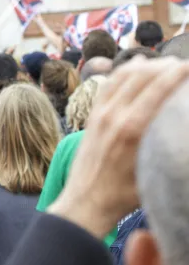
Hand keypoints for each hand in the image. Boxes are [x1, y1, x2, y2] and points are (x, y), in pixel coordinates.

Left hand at [49, 57, 188, 238]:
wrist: (85, 201)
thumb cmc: (124, 195)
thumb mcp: (154, 173)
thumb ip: (168, 149)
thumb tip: (181, 134)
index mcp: (132, 129)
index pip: (158, 89)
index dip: (177, 73)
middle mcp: (115, 115)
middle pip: (142, 76)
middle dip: (165, 65)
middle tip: (183, 64)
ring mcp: (100, 113)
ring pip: (124, 76)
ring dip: (146, 65)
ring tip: (165, 63)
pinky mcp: (92, 116)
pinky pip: (109, 84)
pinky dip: (125, 71)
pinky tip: (137, 65)